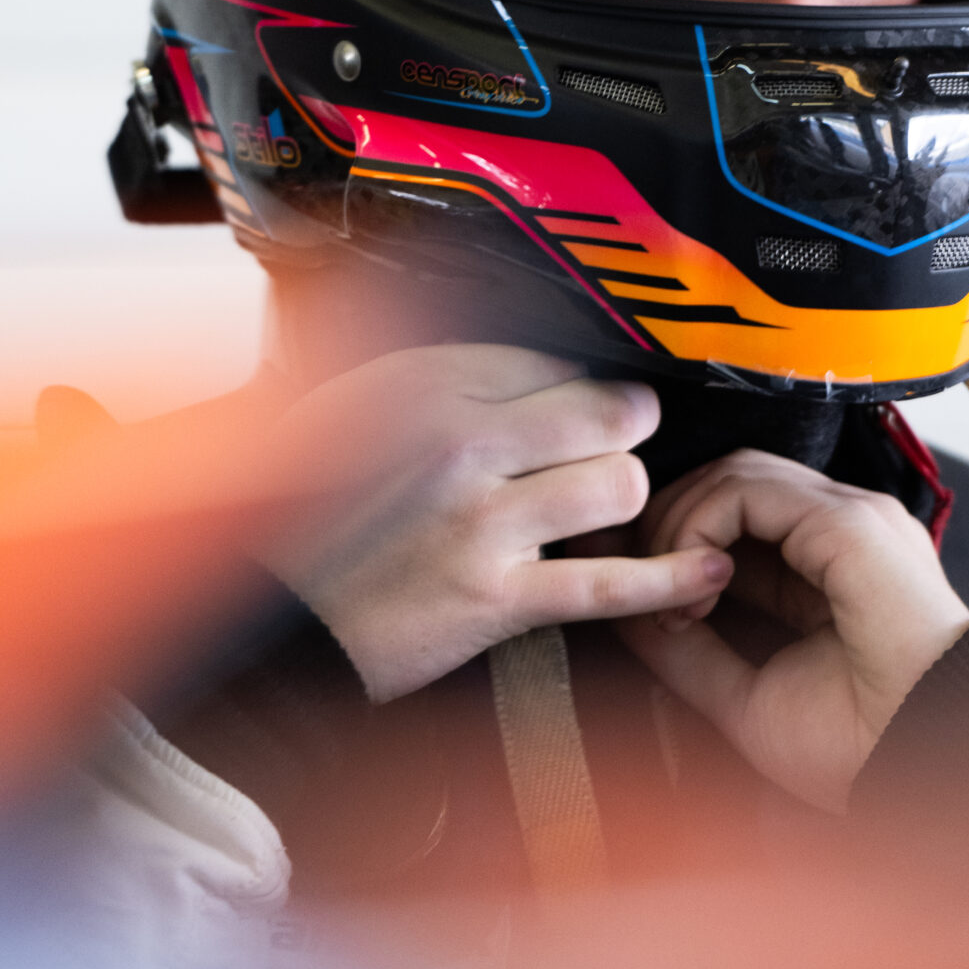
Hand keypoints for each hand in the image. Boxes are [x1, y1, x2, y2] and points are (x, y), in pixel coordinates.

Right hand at [253, 345, 731, 702]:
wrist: (265, 613)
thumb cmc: (299, 508)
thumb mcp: (346, 402)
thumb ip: (434, 372)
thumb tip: (521, 355)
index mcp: (424, 383)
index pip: (554, 359)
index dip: (577, 383)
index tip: (576, 403)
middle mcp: (460, 442)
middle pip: (607, 411)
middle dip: (624, 428)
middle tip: (614, 442)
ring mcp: (483, 525)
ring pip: (618, 486)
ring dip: (621, 499)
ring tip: (599, 509)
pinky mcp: (497, 601)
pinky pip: (610, 585)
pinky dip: (668, 580)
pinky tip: (703, 568)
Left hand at [621, 449, 968, 811]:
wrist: (932, 772)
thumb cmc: (862, 750)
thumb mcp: (745, 696)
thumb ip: (688, 653)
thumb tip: (626, 613)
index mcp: (827, 568)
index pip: (733, 516)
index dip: (673, 538)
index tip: (630, 582)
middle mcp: (843, 531)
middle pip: (728, 481)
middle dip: (668, 522)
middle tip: (638, 584)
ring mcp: (852, 519)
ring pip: (735, 473)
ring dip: (679, 523)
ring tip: (668, 594)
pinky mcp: (851, 525)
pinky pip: (750, 490)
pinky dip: (701, 524)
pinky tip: (695, 583)